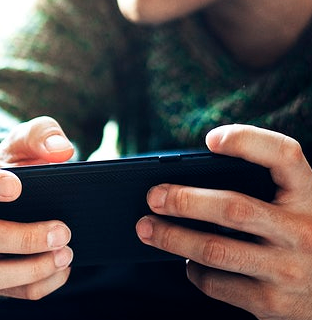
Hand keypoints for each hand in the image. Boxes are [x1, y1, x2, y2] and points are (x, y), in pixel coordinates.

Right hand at [0, 116, 75, 299]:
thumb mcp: (24, 142)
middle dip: (23, 237)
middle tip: (63, 230)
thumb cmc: (15, 165)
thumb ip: (41, 134)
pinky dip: (40, 284)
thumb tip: (61, 150)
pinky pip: (9, 291)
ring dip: (32, 269)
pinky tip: (62, 268)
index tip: (17, 187)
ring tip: (66, 254)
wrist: (10, 196)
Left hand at [136, 124, 311, 319]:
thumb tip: (187, 181)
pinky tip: (186, 261)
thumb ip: (262, 190)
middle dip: (184, 201)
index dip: (246, 141)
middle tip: (153, 196)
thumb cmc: (304, 239)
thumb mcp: (297, 208)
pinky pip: (216, 283)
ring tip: (146, 228)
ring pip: (214, 249)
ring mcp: (287, 269)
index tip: (210, 139)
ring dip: (171, 237)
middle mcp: (303, 232)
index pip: (284, 156)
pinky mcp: (270, 303)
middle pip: (232, 208)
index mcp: (310, 196)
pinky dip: (193, 270)